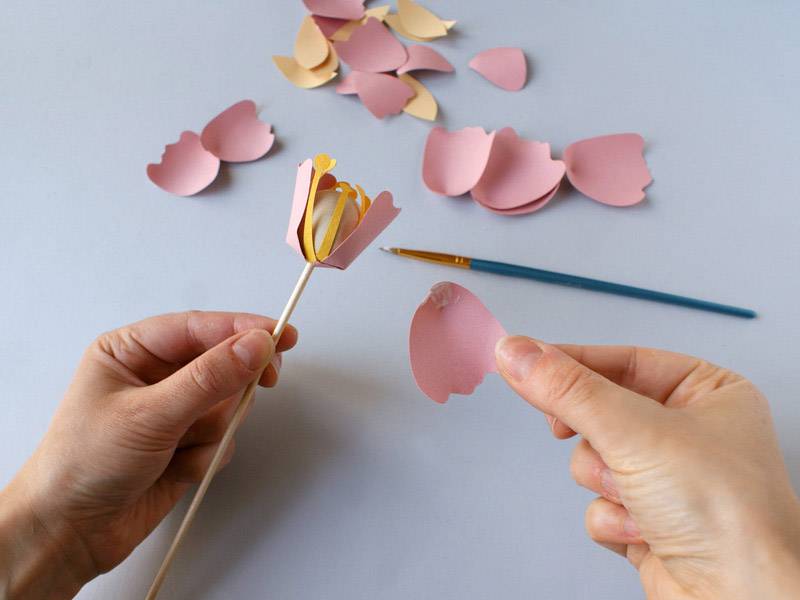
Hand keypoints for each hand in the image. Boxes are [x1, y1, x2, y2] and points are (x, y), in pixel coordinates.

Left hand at [0, 311, 296, 598]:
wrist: (69, 533)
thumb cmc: (83, 464)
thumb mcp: (149, 415)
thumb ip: (209, 379)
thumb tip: (255, 346)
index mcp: (132, 351)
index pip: (199, 327)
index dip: (243, 329)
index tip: (281, 336)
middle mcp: (155, 375)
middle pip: (222, 363)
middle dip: (231, 386)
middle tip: (265, 381)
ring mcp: (173, 411)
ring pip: (227, 404)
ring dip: (212, 429)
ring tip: (179, 448)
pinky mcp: (186, 443)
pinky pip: (223, 438)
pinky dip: (207, 455)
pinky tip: (176, 468)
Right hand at [495, 336, 799, 599]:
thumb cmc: (725, 511)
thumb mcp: (635, 431)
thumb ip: (568, 390)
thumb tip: (516, 353)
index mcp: (707, 392)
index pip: (623, 360)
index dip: (573, 362)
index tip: (523, 361)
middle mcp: (691, 431)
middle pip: (603, 411)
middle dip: (598, 439)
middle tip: (582, 434)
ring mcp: (670, 478)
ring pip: (595, 459)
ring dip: (605, 481)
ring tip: (638, 498)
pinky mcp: (651, 519)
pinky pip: (600, 501)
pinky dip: (612, 516)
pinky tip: (643, 530)